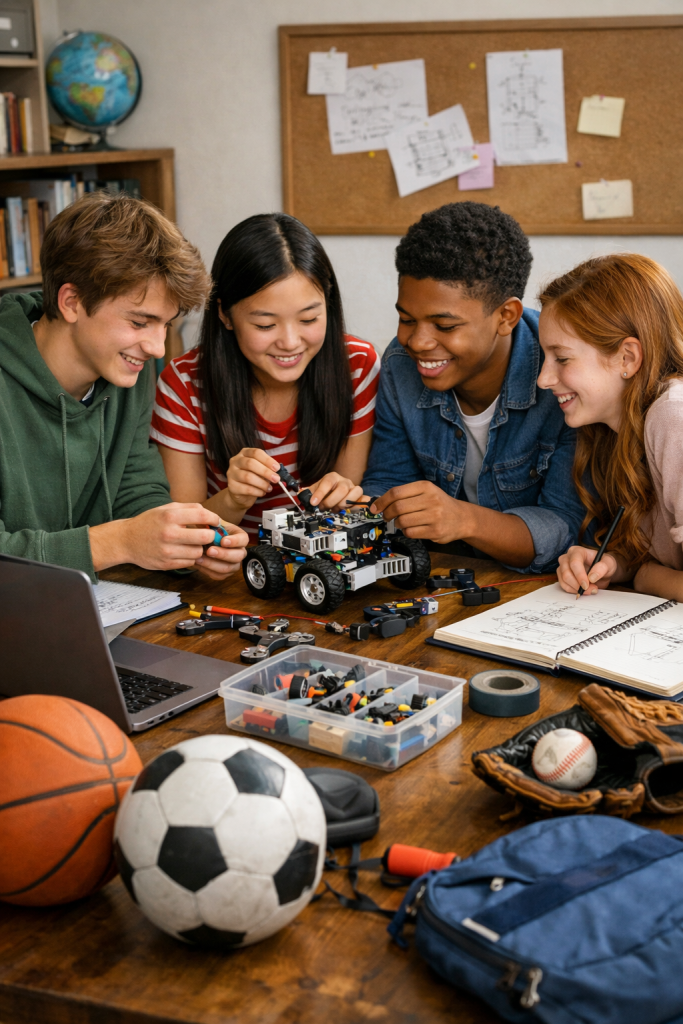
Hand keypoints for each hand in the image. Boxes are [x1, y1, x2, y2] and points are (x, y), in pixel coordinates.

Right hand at [90, 503, 230, 571]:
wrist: (126, 540)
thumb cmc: (150, 522)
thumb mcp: (167, 508)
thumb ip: (190, 508)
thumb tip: (211, 515)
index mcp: (170, 516)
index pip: (203, 516)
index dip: (214, 519)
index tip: (215, 522)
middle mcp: (169, 533)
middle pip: (205, 537)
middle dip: (210, 536)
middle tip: (206, 535)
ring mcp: (167, 551)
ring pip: (198, 552)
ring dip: (199, 548)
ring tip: (192, 544)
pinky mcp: (166, 564)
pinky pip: (189, 563)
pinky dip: (189, 558)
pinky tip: (183, 552)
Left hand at [194, 521, 248, 580]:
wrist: (202, 541)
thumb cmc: (208, 531)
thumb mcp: (211, 523)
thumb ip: (211, 522)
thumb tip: (208, 521)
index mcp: (240, 537)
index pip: (244, 540)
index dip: (235, 541)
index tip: (223, 541)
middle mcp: (240, 551)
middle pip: (238, 556)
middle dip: (223, 554)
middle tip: (209, 550)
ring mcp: (234, 564)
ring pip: (228, 568)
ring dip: (212, 564)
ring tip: (199, 558)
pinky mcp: (225, 573)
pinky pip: (219, 575)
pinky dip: (207, 570)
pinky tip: (198, 563)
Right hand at [226, 448, 280, 509]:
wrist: (242, 494)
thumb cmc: (253, 479)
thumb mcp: (261, 471)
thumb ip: (268, 469)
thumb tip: (278, 473)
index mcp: (244, 453)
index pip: (255, 452)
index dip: (267, 460)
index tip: (277, 468)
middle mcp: (236, 461)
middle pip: (250, 463)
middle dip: (265, 472)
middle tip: (276, 479)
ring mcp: (231, 473)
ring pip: (248, 477)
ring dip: (262, 483)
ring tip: (269, 488)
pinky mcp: (231, 486)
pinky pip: (246, 489)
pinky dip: (257, 491)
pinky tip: (262, 492)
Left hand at [308, 473, 364, 510]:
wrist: (335, 491)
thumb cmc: (325, 491)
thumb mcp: (315, 490)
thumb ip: (308, 493)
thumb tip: (301, 494)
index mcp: (332, 477)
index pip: (327, 482)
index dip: (320, 493)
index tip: (314, 502)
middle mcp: (344, 481)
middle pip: (342, 489)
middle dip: (331, 501)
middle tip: (324, 507)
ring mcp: (353, 488)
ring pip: (355, 493)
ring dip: (344, 504)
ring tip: (336, 509)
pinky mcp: (360, 496)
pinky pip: (364, 498)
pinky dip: (359, 504)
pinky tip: (351, 509)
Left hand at [370, 482, 465, 543]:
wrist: (462, 518)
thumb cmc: (440, 504)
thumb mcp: (426, 492)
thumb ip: (406, 495)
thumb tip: (380, 504)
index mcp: (426, 487)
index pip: (396, 492)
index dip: (382, 501)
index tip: (374, 508)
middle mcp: (431, 499)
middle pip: (398, 507)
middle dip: (387, 514)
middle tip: (386, 516)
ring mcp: (434, 516)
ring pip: (403, 521)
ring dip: (397, 523)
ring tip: (402, 522)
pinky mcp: (435, 531)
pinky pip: (410, 532)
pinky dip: (406, 531)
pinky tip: (411, 528)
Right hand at [557, 546, 618, 595]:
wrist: (601, 572)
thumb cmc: (604, 565)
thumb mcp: (609, 563)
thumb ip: (602, 567)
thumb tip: (592, 577)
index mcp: (577, 551)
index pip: (574, 562)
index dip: (580, 575)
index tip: (587, 585)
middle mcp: (567, 558)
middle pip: (566, 573)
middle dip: (578, 585)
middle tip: (591, 590)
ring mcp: (563, 567)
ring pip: (564, 581)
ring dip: (576, 589)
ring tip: (589, 590)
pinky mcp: (562, 577)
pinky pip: (564, 586)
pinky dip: (574, 591)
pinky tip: (583, 590)